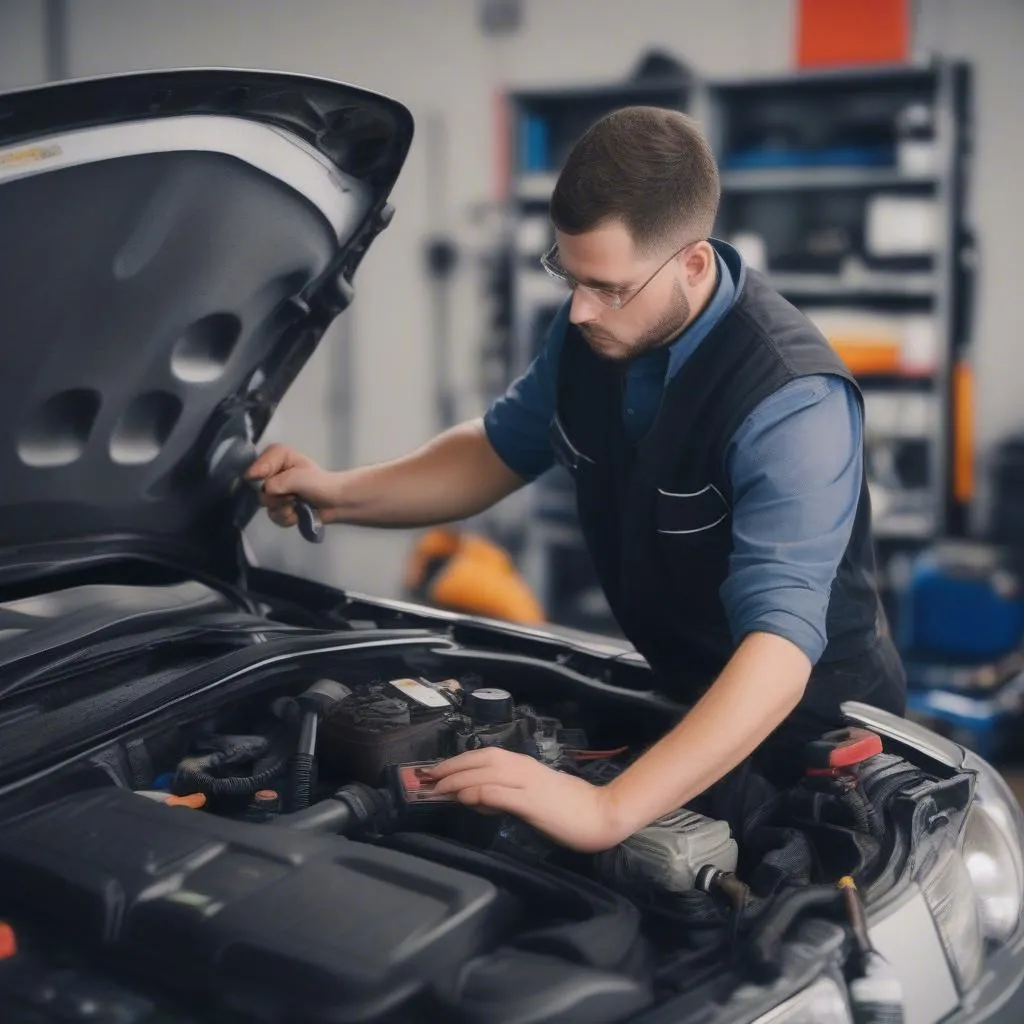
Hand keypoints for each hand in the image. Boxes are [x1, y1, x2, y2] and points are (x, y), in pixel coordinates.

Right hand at [246, 443, 337, 528]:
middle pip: (259, 490)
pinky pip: (274, 516)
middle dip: (278, 497)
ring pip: (266, 505)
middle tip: (294, 495)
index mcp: (275, 456)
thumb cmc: (320, 483)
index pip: (253, 467)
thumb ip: (276, 483)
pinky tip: (298, 513)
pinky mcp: (278, 507)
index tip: (272, 484)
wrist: (335, 503)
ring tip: (299, 504)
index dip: (260, 477)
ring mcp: (273, 491)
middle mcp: (271, 472)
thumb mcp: (298, 477)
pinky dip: (288, 518)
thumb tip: (264, 490)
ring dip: (285, 508)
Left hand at [426, 748, 625, 852]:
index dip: (456, 761)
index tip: (434, 771)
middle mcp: (521, 767)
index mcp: (521, 764)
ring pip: (484, 773)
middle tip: (426, 778)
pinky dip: (478, 793)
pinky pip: (499, 793)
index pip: (482, 755)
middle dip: (450, 767)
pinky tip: (464, 799)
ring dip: (457, 778)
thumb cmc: (568, 807)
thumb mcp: (530, 796)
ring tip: (436, 788)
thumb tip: (475, 798)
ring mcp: (526, 783)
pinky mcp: (531, 801)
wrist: (600, 814)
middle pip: (478, 759)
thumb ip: (504, 795)